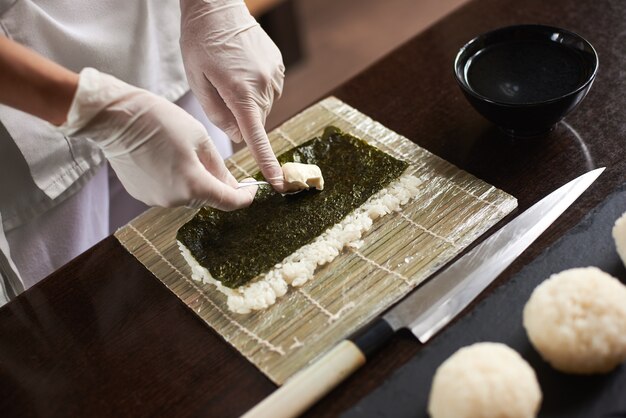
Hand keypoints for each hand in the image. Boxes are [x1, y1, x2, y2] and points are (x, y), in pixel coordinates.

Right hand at [58, 68, 256, 209]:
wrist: (115, 118)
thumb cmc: (159, 121)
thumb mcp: (199, 138)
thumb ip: (218, 166)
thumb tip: (231, 183)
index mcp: (193, 185)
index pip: (229, 202)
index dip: (245, 197)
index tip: (251, 189)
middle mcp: (175, 200)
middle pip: (207, 197)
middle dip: (216, 183)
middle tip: (214, 161)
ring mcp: (156, 199)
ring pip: (187, 194)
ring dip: (194, 180)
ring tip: (184, 153)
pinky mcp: (141, 194)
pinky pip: (168, 191)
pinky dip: (174, 179)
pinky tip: (165, 158)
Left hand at [180, 0, 285, 191]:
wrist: (217, 6)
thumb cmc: (200, 42)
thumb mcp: (198, 81)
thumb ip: (218, 115)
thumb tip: (237, 135)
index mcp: (241, 93)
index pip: (257, 137)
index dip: (267, 162)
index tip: (279, 183)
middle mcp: (264, 87)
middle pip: (255, 121)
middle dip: (239, 116)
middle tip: (220, 90)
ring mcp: (275, 76)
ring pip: (262, 106)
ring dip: (247, 100)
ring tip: (230, 73)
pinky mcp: (279, 67)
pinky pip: (269, 91)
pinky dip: (256, 88)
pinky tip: (241, 68)